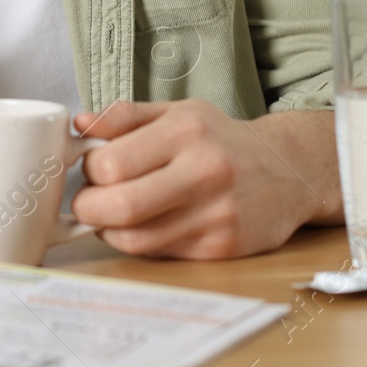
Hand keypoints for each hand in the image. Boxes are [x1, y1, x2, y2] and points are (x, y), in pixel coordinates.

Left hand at [70, 100, 341, 259]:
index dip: (89, 172)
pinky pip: (158, 254)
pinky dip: (138, 243)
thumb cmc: (222, 140)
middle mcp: (205, 171)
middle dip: (88, 208)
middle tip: (88, 202)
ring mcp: (216, 215)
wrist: (288, 171)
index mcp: (187, 130)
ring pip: (134, 239)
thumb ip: (125, 117)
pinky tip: (145, 225)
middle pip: (120, 206)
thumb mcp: (177, 113)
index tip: (92, 169)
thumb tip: (78, 124)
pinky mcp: (221, 249)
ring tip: (113, 214)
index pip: (111, 164)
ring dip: (109, 230)